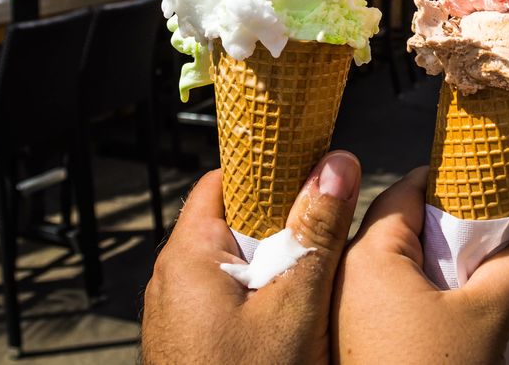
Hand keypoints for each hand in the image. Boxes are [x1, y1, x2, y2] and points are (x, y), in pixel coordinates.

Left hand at [142, 151, 361, 364]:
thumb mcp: (295, 306)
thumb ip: (316, 232)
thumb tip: (337, 164)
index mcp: (188, 256)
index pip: (226, 181)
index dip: (271, 172)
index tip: (314, 169)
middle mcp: (171, 280)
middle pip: (234, 224)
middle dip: (283, 225)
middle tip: (330, 233)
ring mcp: (177, 316)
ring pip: (235, 268)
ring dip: (275, 267)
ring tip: (318, 279)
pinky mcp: (188, 345)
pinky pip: (227, 304)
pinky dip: (261, 301)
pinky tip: (295, 319)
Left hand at [332, 168, 508, 363]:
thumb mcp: (489, 316)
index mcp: (366, 254)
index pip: (407, 191)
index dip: (448, 184)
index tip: (483, 185)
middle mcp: (341, 276)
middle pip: (396, 227)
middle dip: (442, 227)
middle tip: (487, 233)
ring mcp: (339, 313)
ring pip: (388, 266)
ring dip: (429, 264)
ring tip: (473, 274)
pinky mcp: (348, 343)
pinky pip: (380, 299)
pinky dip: (414, 294)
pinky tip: (445, 310)